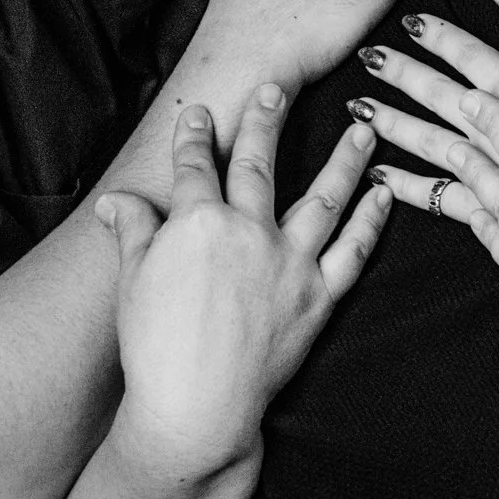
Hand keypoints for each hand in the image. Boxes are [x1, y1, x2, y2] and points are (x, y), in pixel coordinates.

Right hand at [91, 87, 389, 472]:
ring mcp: (288, 262)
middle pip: (259, 164)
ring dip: (345, 158)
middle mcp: (248, 232)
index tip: (200, 112)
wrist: (194, 409)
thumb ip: (133, 232)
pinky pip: (353, 250)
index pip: (195, 166)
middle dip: (265, 122)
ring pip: (324, 196)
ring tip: (363, 126)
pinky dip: (371, 220)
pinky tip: (383, 193)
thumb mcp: (132, 281)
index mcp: (198, 224)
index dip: (194, 137)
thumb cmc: (154, 349)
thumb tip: (115, 201)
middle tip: (277, 89)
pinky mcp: (318, 296)